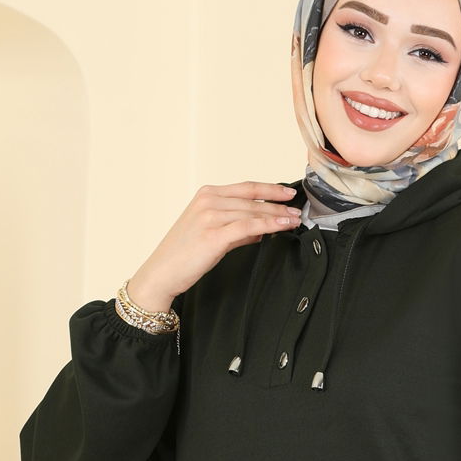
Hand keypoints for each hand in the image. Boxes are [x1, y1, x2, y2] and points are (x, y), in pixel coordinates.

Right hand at [126, 181, 302, 310]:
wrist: (162, 273)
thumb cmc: (183, 255)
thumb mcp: (211, 234)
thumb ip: (237, 229)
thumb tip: (262, 229)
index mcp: (206, 194)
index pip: (246, 188)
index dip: (270, 188)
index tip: (288, 193)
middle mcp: (208, 200)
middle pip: (252, 199)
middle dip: (279, 205)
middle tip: (299, 211)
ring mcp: (209, 215)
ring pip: (253, 211)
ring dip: (277, 216)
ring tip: (295, 221)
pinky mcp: (213, 234)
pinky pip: (248, 226)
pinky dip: (268, 225)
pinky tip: (282, 228)